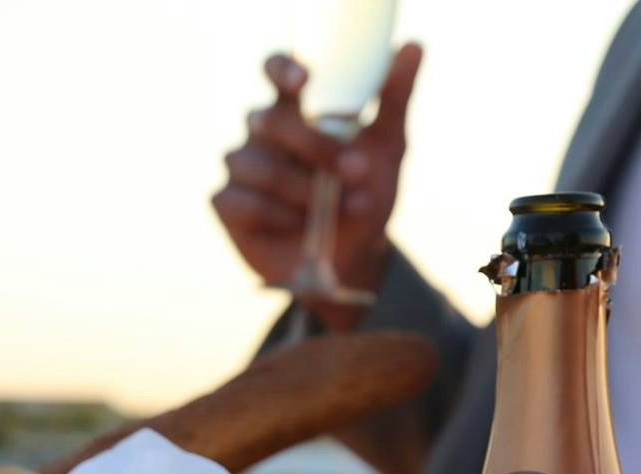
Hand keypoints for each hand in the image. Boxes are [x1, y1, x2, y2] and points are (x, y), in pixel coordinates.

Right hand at [212, 43, 421, 330]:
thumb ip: (394, 100)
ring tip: (334, 211)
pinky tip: (299, 226)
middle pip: (269, 120)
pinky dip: (276, 216)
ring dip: (301, 189)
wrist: (350, 258)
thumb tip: (412, 48)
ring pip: (256, 165)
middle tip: (355, 171)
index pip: (275, 72)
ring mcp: (242, 168)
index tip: (304, 81)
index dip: (282, 69)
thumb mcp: (387, 149)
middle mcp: (262, 134)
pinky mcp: (227, 205)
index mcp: (297, 110)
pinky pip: (242, 202)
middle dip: (315, 147)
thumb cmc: (362, 196)